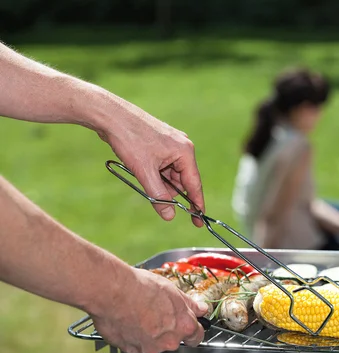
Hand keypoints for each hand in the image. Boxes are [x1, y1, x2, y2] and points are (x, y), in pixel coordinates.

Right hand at [90, 268, 208, 352]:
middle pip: (174, 339)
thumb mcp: (173, 291)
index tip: (191, 326)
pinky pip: (137, 344)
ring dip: (150, 332)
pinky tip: (129, 319)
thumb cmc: (142, 288)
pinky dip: (134, 335)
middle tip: (157, 311)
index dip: (194, 330)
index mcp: (183, 326)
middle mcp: (169, 341)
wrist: (113, 292)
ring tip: (140, 313)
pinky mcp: (131, 350)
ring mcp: (149, 348)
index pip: (197, 336)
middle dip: (168, 329)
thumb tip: (201, 309)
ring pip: (154, 343)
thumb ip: (189, 304)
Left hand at [95, 103, 204, 226]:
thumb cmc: (130, 139)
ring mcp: (172, 144)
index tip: (198, 222)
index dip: (196, 204)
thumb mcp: (144, 172)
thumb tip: (169, 216)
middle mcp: (182, 147)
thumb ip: (159, 196)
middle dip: (167, 190)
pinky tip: (140, 166)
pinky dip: (153, 172)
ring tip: (140, 172)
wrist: (111, 115)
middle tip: (150, 192)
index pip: (194, 184)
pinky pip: (163, 165)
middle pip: (181, 180)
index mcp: (184, 152)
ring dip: (158, 180)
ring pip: (170, 174)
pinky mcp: (161, 143)